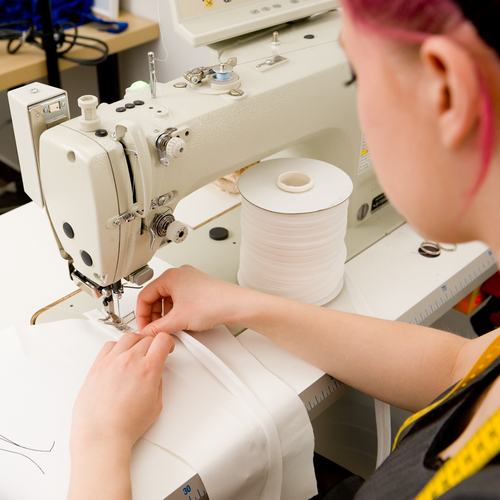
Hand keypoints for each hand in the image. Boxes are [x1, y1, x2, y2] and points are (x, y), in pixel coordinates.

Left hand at [68, 332, 173, 498]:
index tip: (167, 348)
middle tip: (152, 356)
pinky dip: (118, 348)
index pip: (162, 340)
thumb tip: (155, 374)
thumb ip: (157, 384)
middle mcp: (130, 361)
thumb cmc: (125, 426)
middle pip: (146, 339)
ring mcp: (112, 361)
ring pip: (128, 338)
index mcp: (148, 370)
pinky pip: (109, 345)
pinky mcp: (97, 366)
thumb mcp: (155, 405)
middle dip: (153, 346)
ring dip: (136, 343)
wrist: (101, 435)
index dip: (168, 343)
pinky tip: (119, 358)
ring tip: (136, 355)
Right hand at [136, 265, 245, 336]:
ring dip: (167, 315)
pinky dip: (179, 313)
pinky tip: (184, 323)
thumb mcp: (178, 319)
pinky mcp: (200, 289)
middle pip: (156, 297)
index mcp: (170, 276)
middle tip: (156, 330)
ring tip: (172, 328)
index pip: (145, 295)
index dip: (142, 315)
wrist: (236, 305)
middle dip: (155, 316)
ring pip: (169, 300)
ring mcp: (191, 281)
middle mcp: (180, 275)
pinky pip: (182, 301)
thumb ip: (158, 328)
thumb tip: (148, 332)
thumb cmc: (213, 302)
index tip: (144, 328)